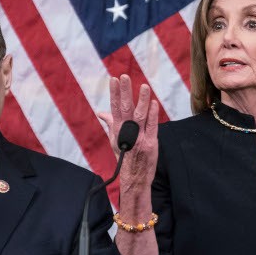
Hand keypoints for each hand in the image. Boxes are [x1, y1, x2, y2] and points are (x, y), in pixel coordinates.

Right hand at [98, 74, 158, 193]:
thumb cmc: (125, 157)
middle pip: (125, 109)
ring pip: (140, 116)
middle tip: (124, 76)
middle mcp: (127, 133)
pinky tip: (154, 103)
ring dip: (142, 100)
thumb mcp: (115, 140)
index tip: (114, 79)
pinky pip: (152, 126)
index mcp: (118, 130)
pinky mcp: (151, 143)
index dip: (114, 93)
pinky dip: (153, 114)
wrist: (134, 178)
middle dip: (124, 92)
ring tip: (144, 86)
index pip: (114, 108)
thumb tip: (101, 113)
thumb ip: (110, 124)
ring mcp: (139, 138)